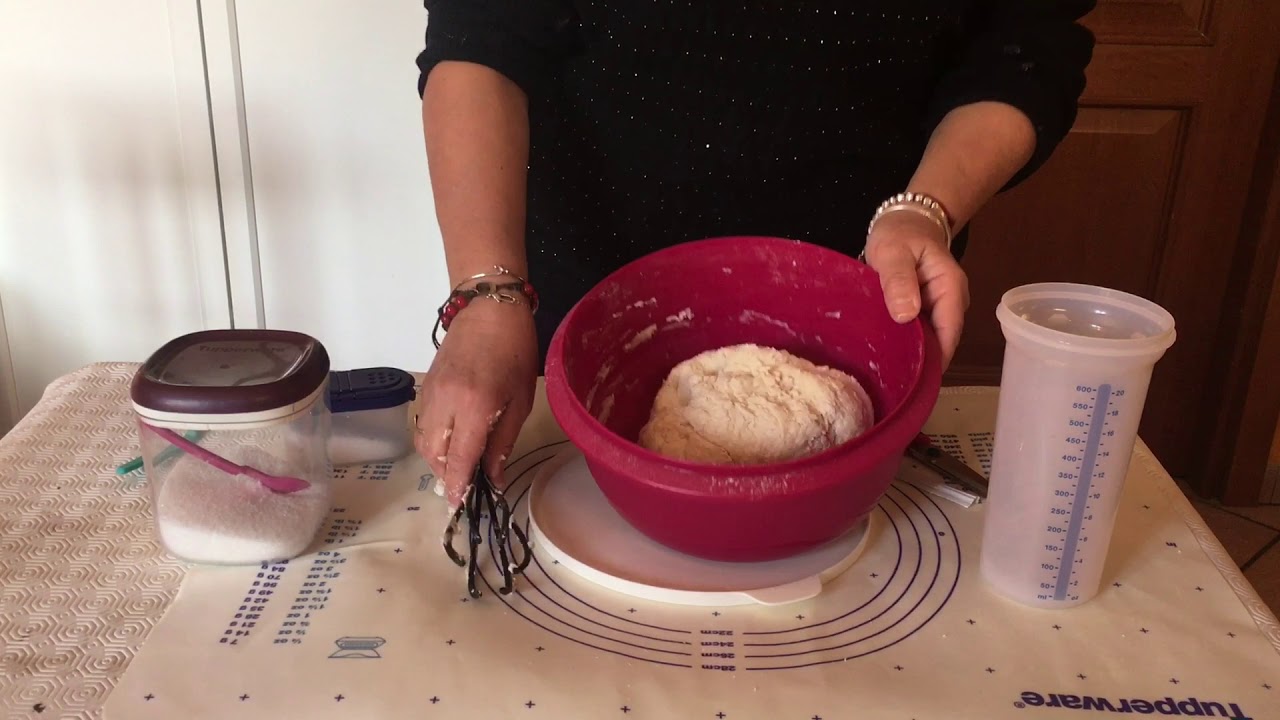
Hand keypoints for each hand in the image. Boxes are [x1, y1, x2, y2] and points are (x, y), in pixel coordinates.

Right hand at [415, 298, 538, 511]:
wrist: (489, 309)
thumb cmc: (515, 353)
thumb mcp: (520, 401)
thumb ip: (503, 442)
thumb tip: (492, 476)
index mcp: (474, 407)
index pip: (459, 458)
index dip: (458, 485)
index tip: (459, 505)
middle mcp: (445, 403)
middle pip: (435, 454)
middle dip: (447, 474)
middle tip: (466, 482)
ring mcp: (430, 394)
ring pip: (424, 441)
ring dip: (438, 459)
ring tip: (459, 463)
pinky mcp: (424, 386)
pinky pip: (422, 424)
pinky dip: (432, 440)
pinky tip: (450, 440)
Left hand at [862, 210, 969, 369]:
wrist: (905, 220)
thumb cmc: (900, 233)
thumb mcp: (893, 252)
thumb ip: (898, 281)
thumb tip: (906, 316)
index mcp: (951, 288)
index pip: (949, 333)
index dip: (935, 359)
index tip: (912, 380)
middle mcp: (951, 302)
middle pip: (941, 341)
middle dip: (921, 362)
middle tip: (892, 383)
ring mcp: (940, 308)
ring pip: (930, 339)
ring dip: (912, 355)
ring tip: (886, 375)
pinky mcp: (925, 310)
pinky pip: (919, 332)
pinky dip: (905, 343)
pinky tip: (887, 356)